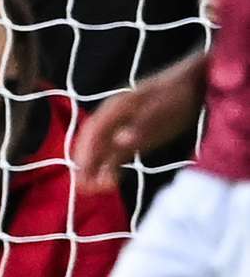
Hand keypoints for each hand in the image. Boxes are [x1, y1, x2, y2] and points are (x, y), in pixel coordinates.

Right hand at [73, 51, 206, 192]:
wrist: (193, 86)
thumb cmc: (177, 95)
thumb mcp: (162, 108)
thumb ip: (141, 125)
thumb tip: (120, 140)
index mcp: (116, 108)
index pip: (92, 131)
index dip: (84, 153)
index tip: (83, 172)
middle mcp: (113, 120)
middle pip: (91, 143)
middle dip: (84, 165)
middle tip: (84, 187)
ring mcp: (122, 130)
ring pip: (101, 152)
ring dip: (95, 170)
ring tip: (95, 190)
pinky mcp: (132, 139)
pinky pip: (115, 156)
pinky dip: (110, 170)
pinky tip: (111, 184)